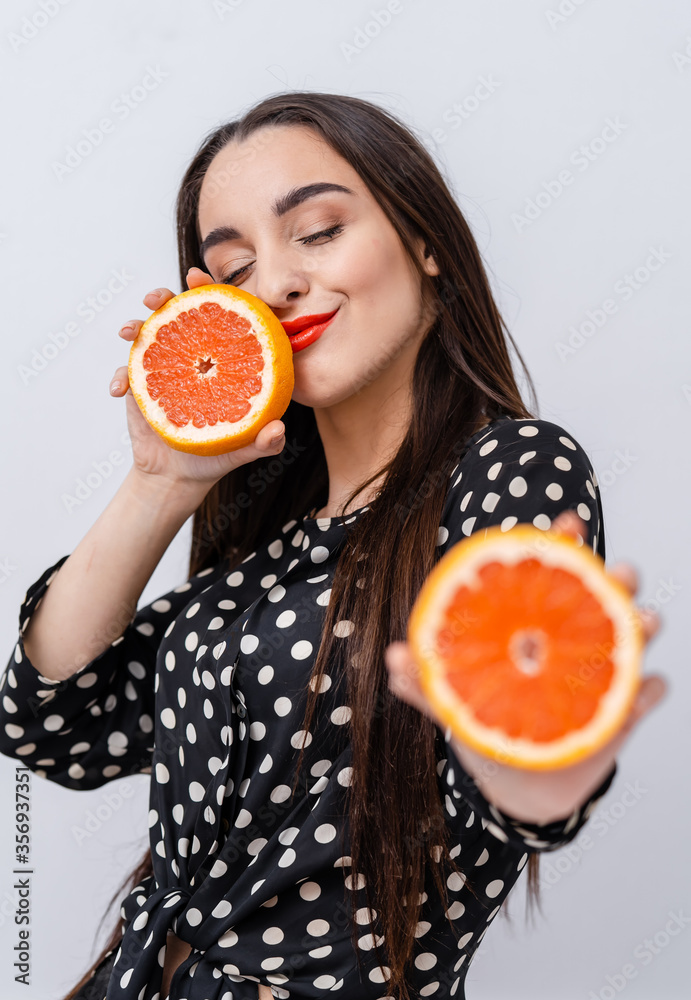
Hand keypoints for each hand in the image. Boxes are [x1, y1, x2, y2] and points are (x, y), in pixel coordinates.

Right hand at [110, 266, 286, 488]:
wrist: (178, 475)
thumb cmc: (217, 454)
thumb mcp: (246, 449)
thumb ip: (265, 442)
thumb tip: (278, 430)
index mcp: (220, 359)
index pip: (218, 316)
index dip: (209, 291)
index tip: (197, 276)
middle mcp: (190, 355)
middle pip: (177, 313)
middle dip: (163, 296)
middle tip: (157, 298)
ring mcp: (163, 367)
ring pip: (147, 334)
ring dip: (136, 325)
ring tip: (132, 331)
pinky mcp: (140, 386)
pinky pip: (126, 373)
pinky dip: (121, 377)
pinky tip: (120, 389)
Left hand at [383, 510, 668, 823]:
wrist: (520, 786)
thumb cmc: (490, 725)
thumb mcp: (454, 702)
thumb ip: (424, 680)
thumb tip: (393, 657)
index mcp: (535, 625)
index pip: (553, 572)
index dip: (563, 543)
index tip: (568, 523)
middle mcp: (574, 639)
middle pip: (605, 594)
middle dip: (618, 577)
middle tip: (620, 573)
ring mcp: (602, 673)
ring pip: (634, 635)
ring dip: (643, 623)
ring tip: (641, 622)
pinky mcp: (622, 713)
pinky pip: (646, 694)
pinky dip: (648, 688)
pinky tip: (643, 686)